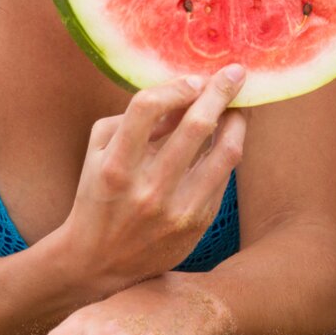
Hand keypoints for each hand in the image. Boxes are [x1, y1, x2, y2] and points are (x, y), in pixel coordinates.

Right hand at [58, 66, 247, 287]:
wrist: (98, 262)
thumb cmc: (98, 194)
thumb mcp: (100, 152)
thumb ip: (135, 119)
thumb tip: (183, 93)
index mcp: (115, 166)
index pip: (146, 109)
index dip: (176, 86)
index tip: (194, 78)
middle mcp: (147, 189)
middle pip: (195, 126)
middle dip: (220, 92)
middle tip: (234, 72)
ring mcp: (176, 209)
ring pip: (224, 152)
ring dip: (237, 121)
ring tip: (238, 106)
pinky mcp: (197, 224)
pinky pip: (224, 176)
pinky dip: (229, 150)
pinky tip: (227, 137)